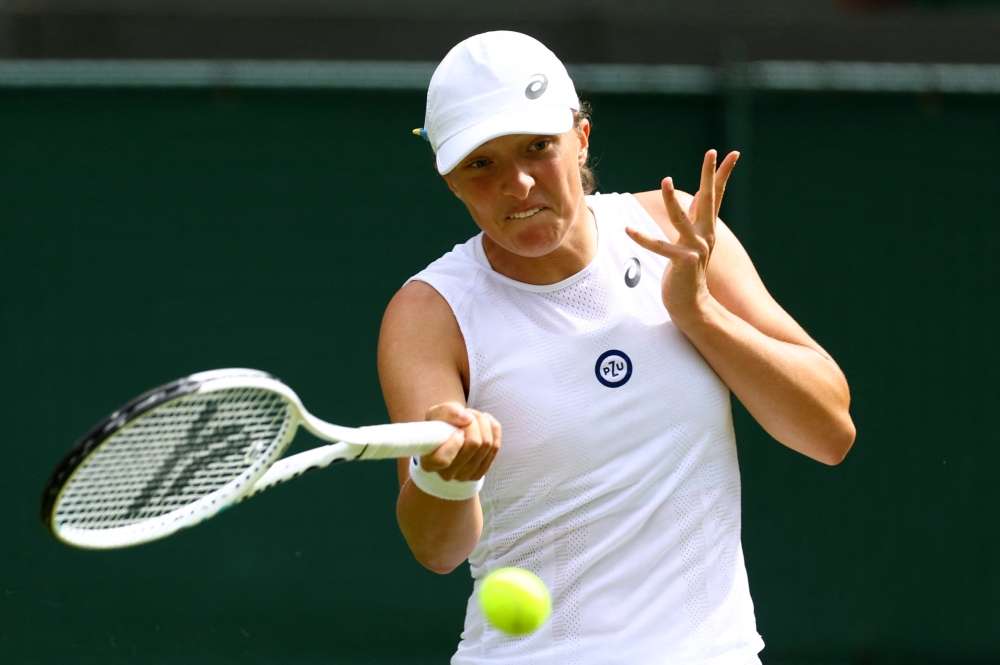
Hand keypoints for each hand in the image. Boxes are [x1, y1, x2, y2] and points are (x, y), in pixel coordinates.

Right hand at [419, 403, 500, 481]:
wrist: (450, 436)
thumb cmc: (440, 425)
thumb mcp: (436, 414)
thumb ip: (448, 412)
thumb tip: (468, 418)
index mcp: (429, 463)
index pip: (443, 459)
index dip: (454, 441)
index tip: (457, 430)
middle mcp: (447, 474)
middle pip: (473, 444)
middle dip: (474, 423)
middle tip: (468, 416)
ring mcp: (465, 476)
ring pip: (487, 444)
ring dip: (484, 424)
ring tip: (475, 418)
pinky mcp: (481, 472)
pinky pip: (495, 447)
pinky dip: (493, 430)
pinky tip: (485, 424)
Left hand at [625, 149, 738, 325]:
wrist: (694, 306)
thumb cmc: (688, 274)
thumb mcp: (692, 244)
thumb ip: (692, 222)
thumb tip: (691, 201)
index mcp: (707, 229)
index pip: (715, 196)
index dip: (722, 174)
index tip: (731, 153)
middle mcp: (705, 235)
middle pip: (709, 199)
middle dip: (709, 175)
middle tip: (711, 152)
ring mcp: (695, 248)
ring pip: (681, 219)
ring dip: (673, 200)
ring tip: (666, 181)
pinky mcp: (682, 262)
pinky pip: (659, 247)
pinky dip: (643, 238)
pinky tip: (628, 229)